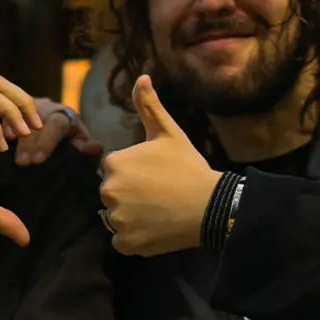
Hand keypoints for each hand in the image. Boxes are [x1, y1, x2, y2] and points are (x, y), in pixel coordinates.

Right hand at [6, 99, 104, 166]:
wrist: (58, 128)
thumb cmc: (71, 141)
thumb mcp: (81, 144)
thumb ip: (88, 147)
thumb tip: (95, 148)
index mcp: (66, 115)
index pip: (57, 124)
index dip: (47, 141)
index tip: (37, 160)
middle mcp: (48, 107)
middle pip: (37, 121)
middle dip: (28, 143)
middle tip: (22, 163)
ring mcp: (30, 106)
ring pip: (21, 115)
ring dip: (15, 135)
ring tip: (9, 154)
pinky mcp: (16, 109)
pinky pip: (8, 114)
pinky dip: (4, 126)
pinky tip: (1, 140)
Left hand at [99, 75, 219, 255]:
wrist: (210, 205)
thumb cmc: (189, 167)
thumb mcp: (169, 133)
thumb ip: (149, 106)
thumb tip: (141, 77)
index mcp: (114, 163)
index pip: (114, 170)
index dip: (135, 173)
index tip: (155, 176)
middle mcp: (109, 190)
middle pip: (112, 194)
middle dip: (129, 195)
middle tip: (157, 195)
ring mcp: (117, 219)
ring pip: (115, 217)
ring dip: (130, 217)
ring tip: (157, 212)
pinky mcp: (126, 243)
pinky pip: (121, 241)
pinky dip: (135, 238)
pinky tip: (155, 228)